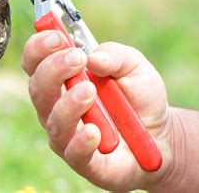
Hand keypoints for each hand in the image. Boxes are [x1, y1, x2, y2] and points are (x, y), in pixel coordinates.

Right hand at [21, 30, 175, 190]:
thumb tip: (93, 56)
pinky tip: (95, 131)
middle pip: (38, 88)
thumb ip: (116, 55)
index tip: (55, 36)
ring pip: (54, 120)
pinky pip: (73, 153)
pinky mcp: (84, 161)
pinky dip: (81, 141)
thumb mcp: (135, 66)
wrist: (163, 135)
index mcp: (62, 79)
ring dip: (68, 104)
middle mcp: (57, 106)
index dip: (38, 48)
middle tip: (77, 59)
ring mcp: (68, 135)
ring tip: (90, 91)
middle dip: (53, 70)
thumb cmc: (139, 96)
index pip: (35, 62)